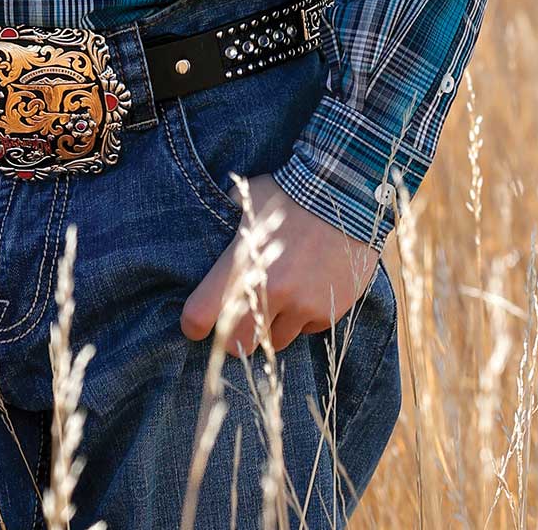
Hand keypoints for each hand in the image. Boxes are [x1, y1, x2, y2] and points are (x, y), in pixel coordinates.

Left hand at [179, 174, 378, 355]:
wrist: (344, 193)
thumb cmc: (288, 192)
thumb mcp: (246, 202)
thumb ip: (227, 230)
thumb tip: (206, 241)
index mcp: (242, 265)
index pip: (201, 314)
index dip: (193, 323)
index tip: (195, 324)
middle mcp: (272, 292)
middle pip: (239, 344)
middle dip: (235, 334)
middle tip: (240, 317)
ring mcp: (302, 305)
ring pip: (274, 341)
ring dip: (272, 325)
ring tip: (279, 297)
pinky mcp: (328, 311)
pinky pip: (306, 329)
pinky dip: (302, 317)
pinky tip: (307, 288)